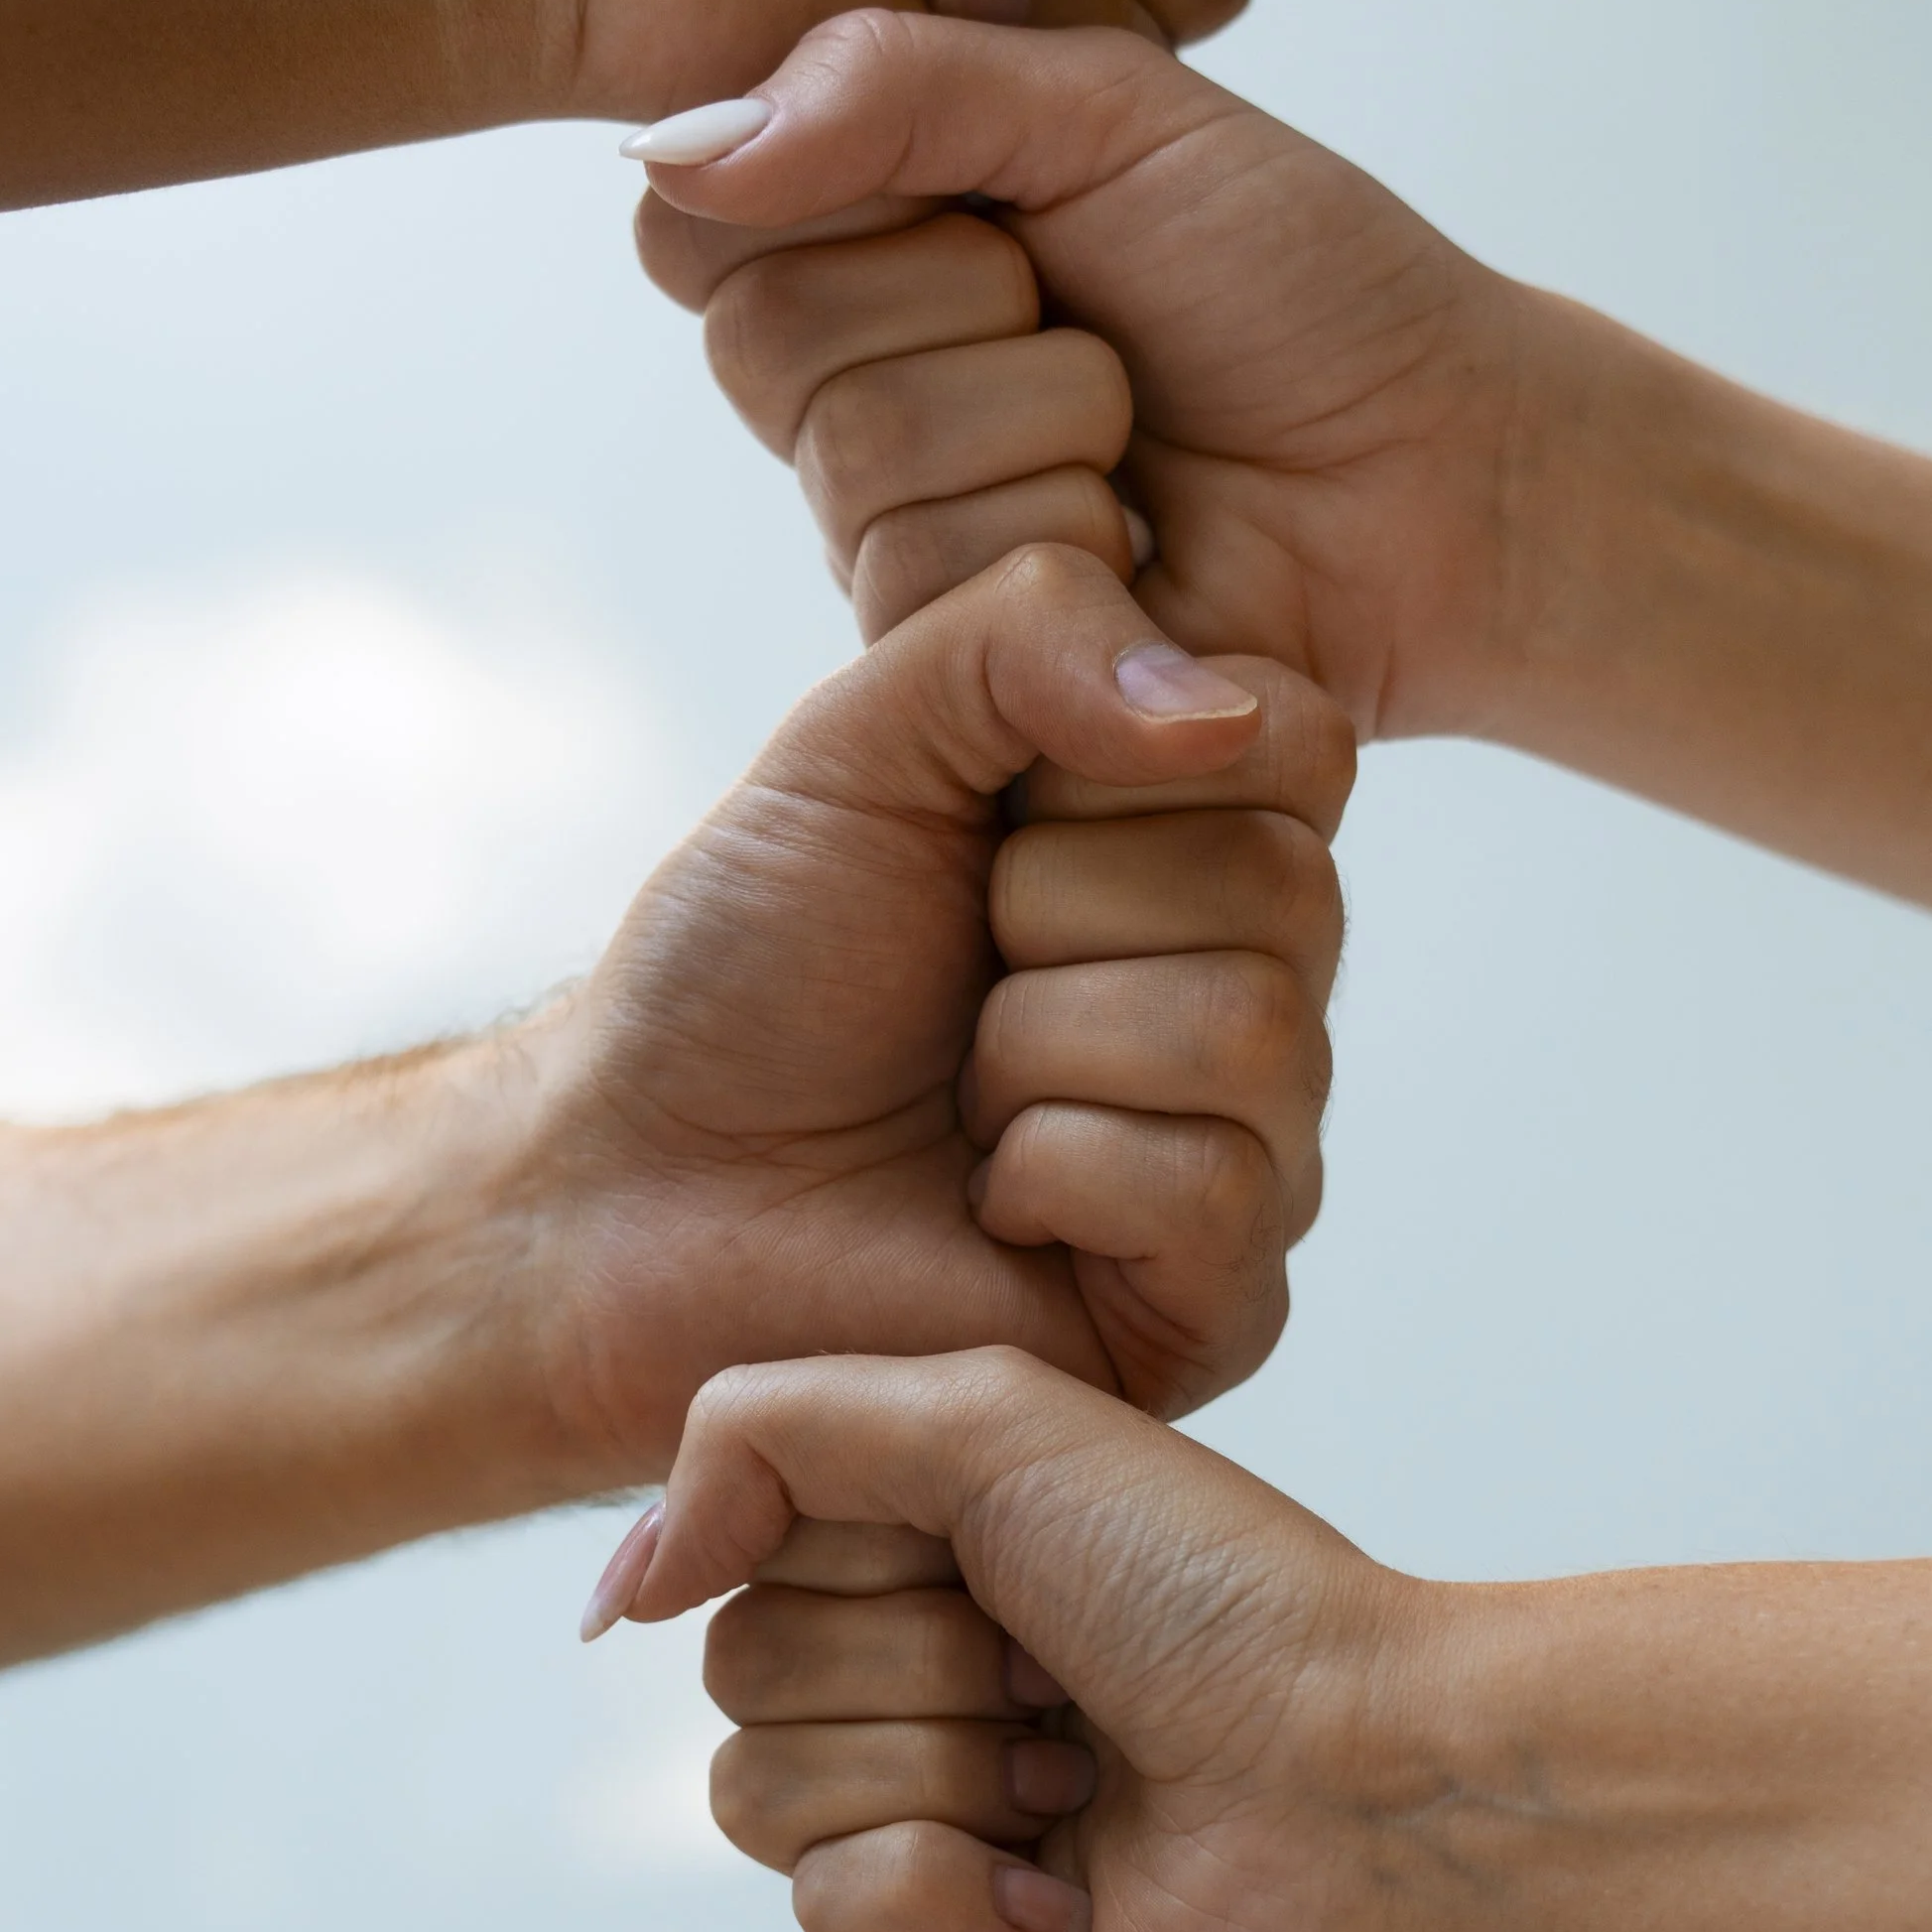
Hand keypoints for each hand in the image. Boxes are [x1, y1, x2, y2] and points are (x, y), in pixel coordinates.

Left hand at [517, 545, 1350, 1476]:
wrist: (635, 1189)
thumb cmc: (744, 977)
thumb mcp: (861, 736)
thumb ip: (1031, 630)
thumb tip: (1219, 711)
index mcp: (1198, 847)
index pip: (1296, 738)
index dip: (1116, 765)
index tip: (987, 827)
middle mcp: (1254, 989)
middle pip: (1288, 887)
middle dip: (1056, 912)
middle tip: (956, 977)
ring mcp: (1249, 1149)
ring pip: (1251, 1032)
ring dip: (1040, 1049)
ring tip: (959, 1098)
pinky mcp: (1216, 1301)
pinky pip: (1215, 1189)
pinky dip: (1050, 1175)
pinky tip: (984, 1201)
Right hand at [626, 1349, 1931, 1931]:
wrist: (1365, 1790)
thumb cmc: (1219, 1593)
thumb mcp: (989, 1417)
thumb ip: (759, 1431)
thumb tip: (623, 1581)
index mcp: (916, 1554)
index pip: (743, 1544)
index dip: (860, 1547)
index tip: (1000, 1555)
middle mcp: (905, 1685)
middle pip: (736, 1672)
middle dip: (908, 1666)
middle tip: (1057, 1678)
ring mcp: (914, 1826)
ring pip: (758, 1794)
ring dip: (935, 1770)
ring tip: (1075, 1779)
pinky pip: (825, 1911)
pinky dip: (949, 1881)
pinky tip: (1068, 1887)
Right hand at [630, 9, 1541, 740]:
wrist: (1440, 476)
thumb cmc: (1297, 283)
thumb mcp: (1110, 115)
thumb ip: (896, 86)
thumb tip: (679, 148)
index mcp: (863, 238)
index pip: (712, 213)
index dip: (857, 195)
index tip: (1007, 205)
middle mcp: (851, 393)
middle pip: (772, 341)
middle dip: (977, 313)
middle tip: (1107, 329)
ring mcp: (893, 539)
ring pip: (859, 465)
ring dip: (1045, 433)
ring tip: (1141, 445)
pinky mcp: (953, 670)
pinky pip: (926, 597)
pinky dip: (1071, 554)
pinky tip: (1146, 557)